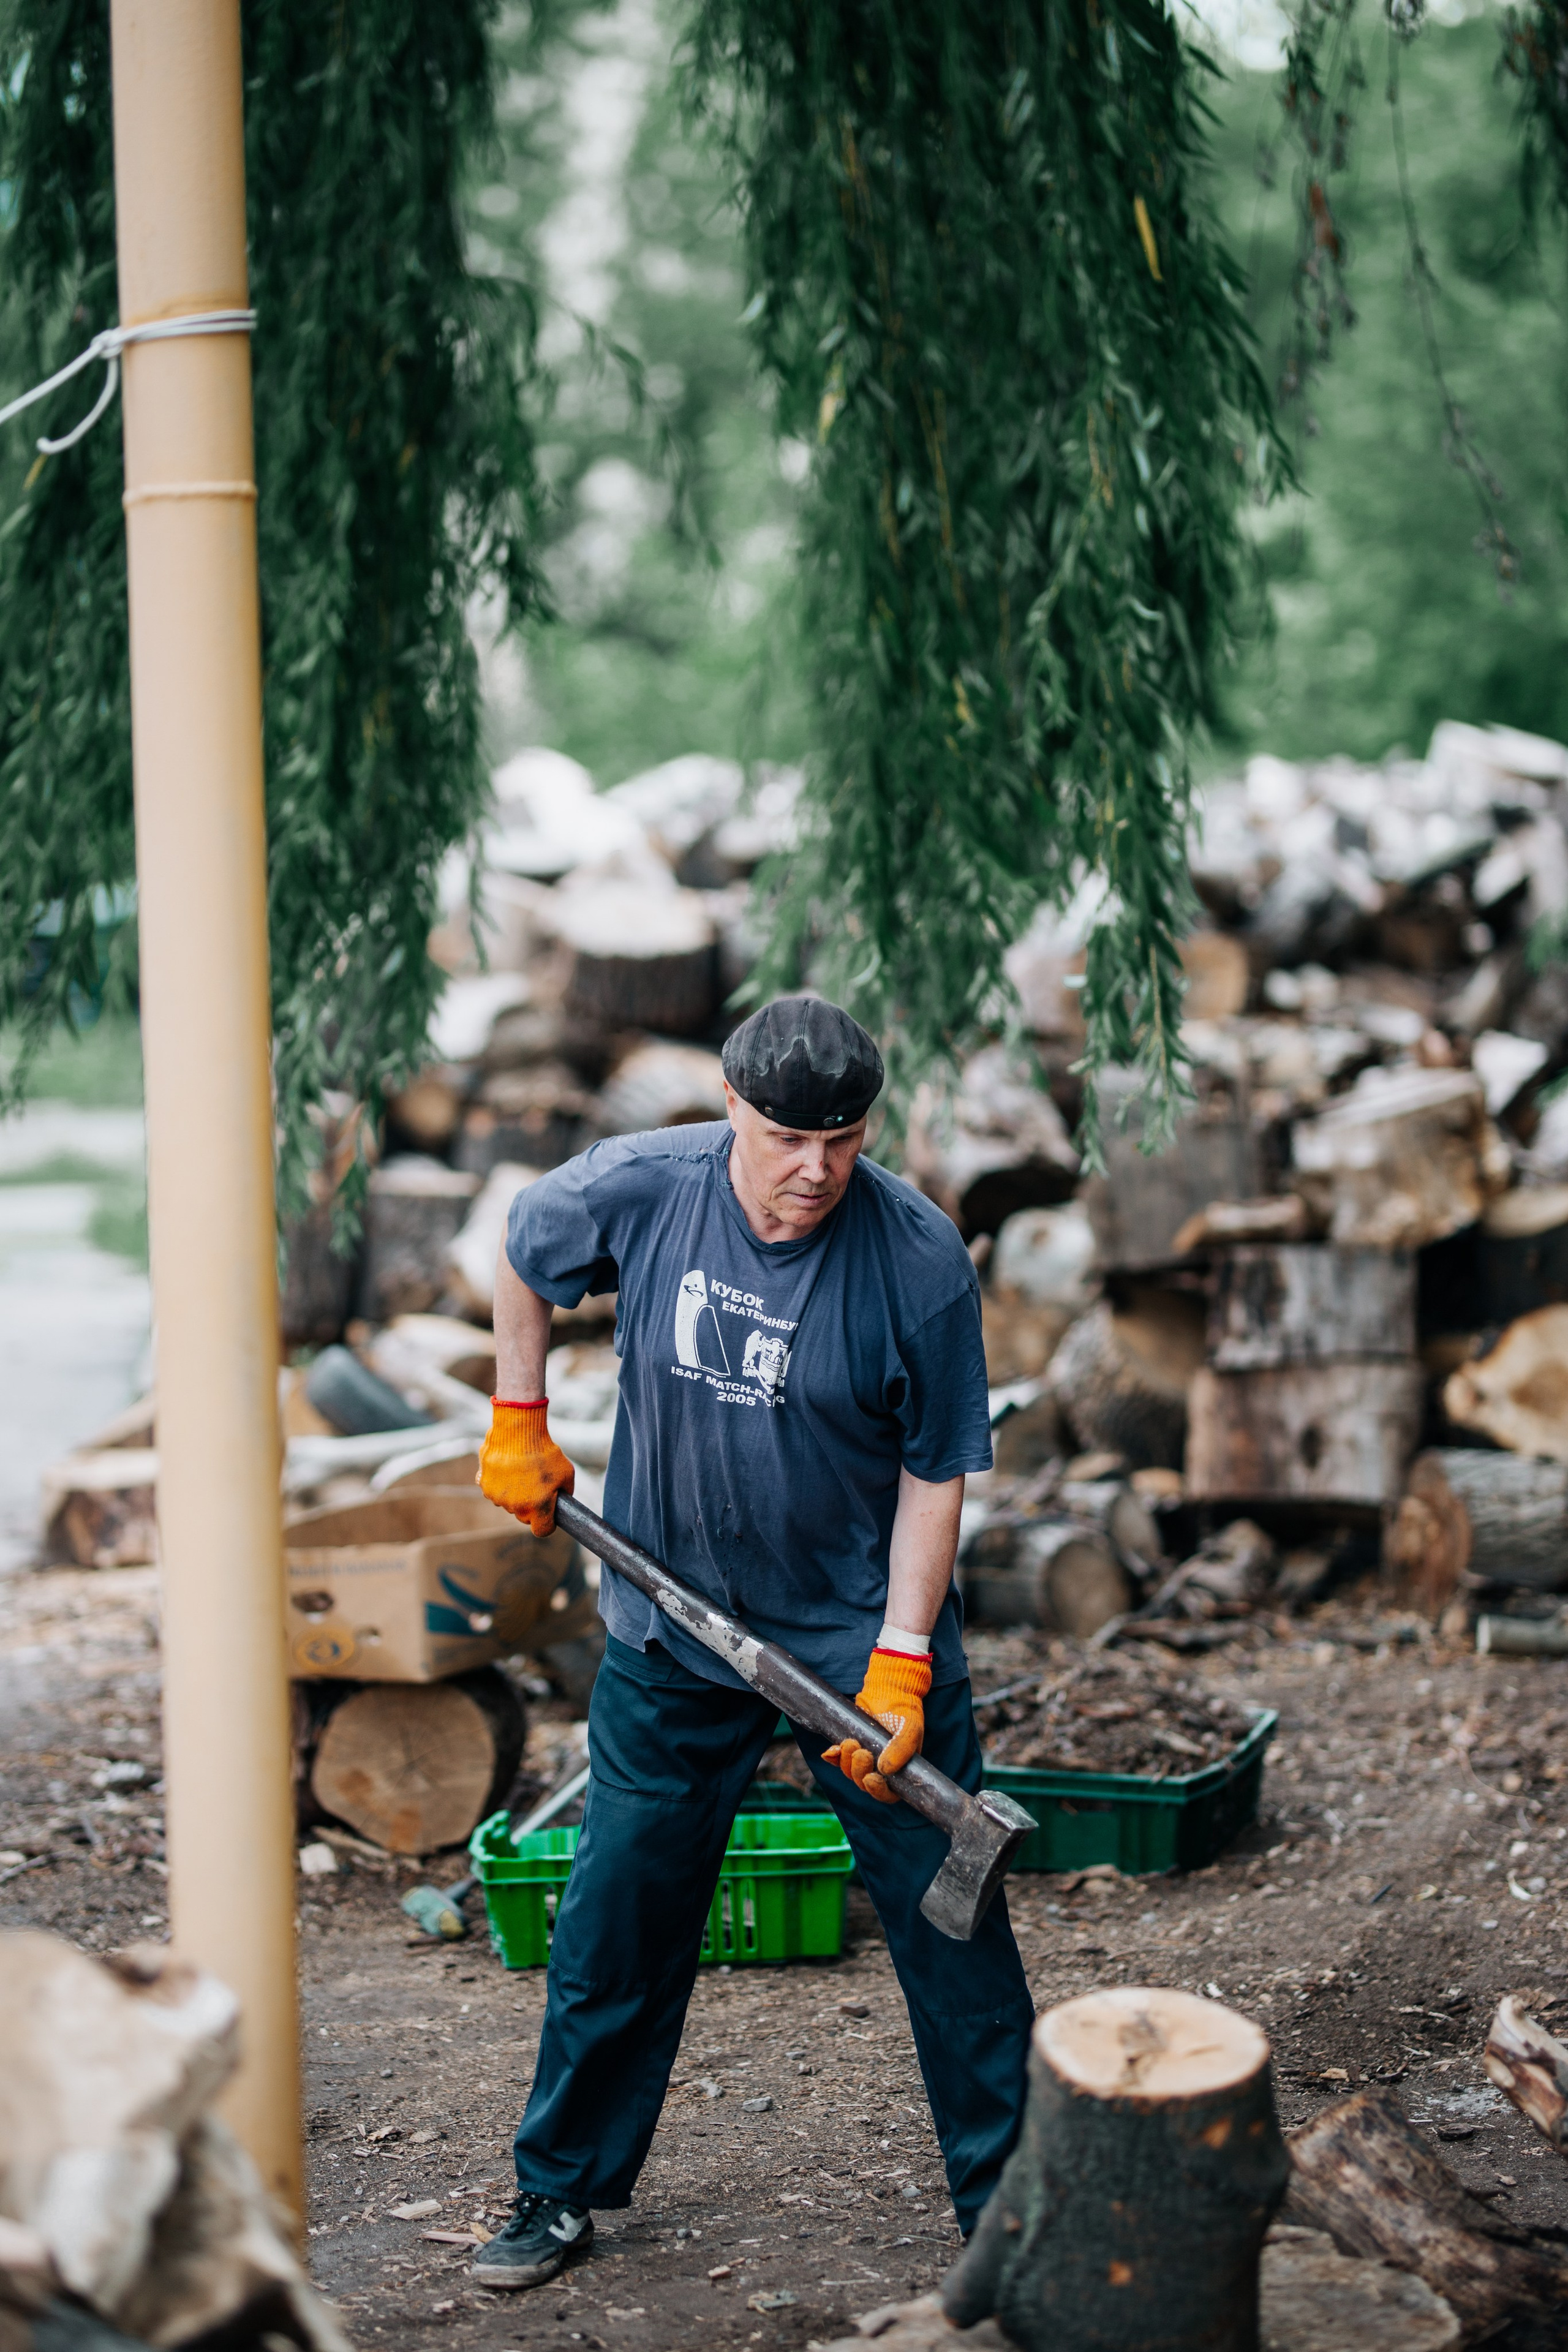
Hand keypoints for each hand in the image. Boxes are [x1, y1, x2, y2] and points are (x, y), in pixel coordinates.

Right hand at [478, 1399, 574, 1537]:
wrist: (518, 1430)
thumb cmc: (545, 1451)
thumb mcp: (566, 1472)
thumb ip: (565, 1492)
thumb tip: (561, 1500)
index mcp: (538, 1507)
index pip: (542, 1530)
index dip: (547, 1522)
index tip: (549, 1512)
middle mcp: (515, 1507)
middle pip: (524, 1516)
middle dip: (531, 1505)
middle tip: (536, 1485)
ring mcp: (497, 1497)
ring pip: (508, 1503)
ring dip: (514, 1493)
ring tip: (521, 1471)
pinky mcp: (484, 1484)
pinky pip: (493, 1489)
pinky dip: (499, 1482)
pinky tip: (507, 1467)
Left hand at [823, 1648, 931, 1804]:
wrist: (890, 1689)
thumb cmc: (906, 1710)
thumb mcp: (910, 1728)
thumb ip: (902, 1749)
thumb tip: (885, 1769)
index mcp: (900, 1770)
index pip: (888, 1794)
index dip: (878, 1792)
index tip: (871, 1778)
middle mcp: (881, 1767)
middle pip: (864, 1783)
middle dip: (858, 1771)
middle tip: (861, 1751)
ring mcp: (865, 1757)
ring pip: (849, 1772)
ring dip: (846, 1761)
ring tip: (850, 1742)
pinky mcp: (851, 1745)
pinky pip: (837, 1759)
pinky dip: (833, 1756)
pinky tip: (831, 1750)